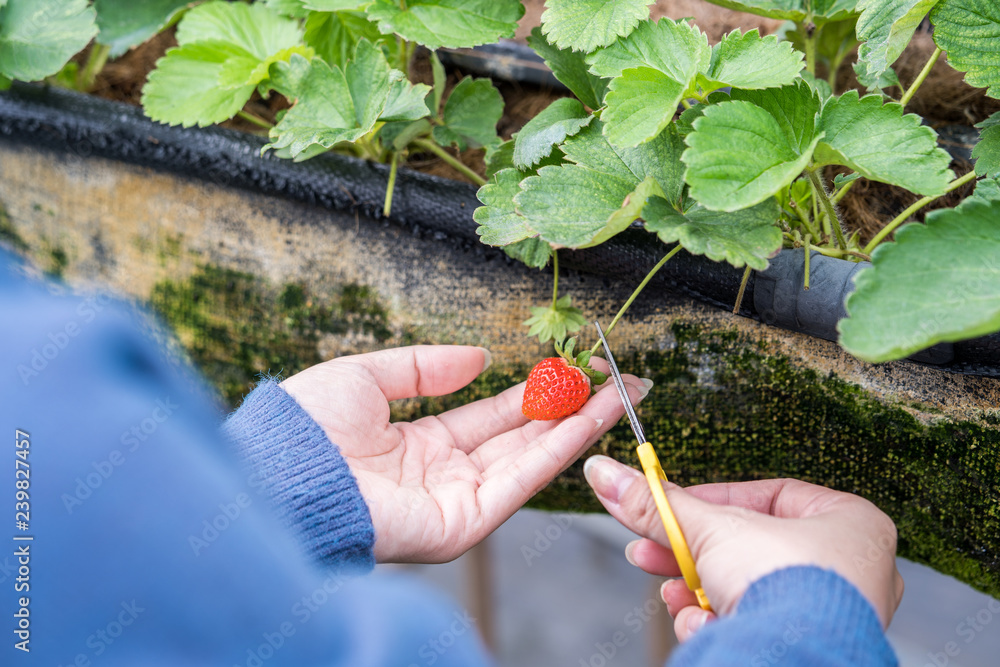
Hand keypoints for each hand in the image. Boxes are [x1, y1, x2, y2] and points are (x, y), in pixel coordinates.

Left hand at [281, 346, 648, 563]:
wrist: (279, 473)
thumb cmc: (306, 429)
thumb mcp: (366, 377)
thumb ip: (423, 367)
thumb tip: (478, 358)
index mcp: (419, 445)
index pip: (490, 418)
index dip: (531, 393)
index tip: (569, 369)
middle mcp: (444, 475)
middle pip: (521, 438)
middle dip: (569, 408)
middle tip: (616, 379)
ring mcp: (456, 501)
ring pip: (531, 458)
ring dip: (577, 425)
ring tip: (620, 392)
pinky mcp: (462, 525)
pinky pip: (520, 481)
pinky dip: (558, 449)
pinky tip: (588, 419)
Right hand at [583, 456, 903, 640]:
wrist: (795, 658)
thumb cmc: (788, 585)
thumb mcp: (709, 528)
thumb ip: (656, 504)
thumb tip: (610, 475)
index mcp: (850, 523)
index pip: (768, 495)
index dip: (711, 501)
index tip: (672, 507)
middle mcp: (851, 568)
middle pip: (747, 548)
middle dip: (690, 554)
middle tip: (651, 551)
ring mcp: (832, 614)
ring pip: (746, 590)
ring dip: (698, 594)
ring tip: (675, 597)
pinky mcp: (807, 646)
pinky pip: (755, 625)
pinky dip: (720, 626)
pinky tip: (704, 627)